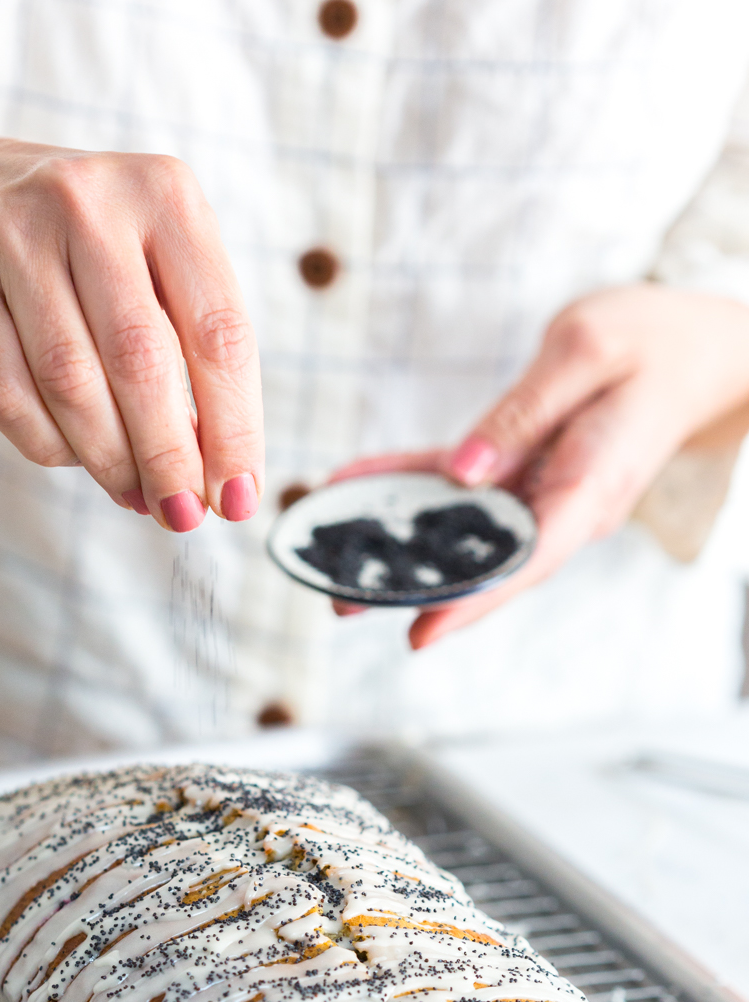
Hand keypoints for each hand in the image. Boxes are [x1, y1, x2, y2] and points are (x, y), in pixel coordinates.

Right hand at [0, 139, 263, 530]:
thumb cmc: (91, 254)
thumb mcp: (157, 269)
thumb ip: (192, 356)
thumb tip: (214, 478)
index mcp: (166, 195)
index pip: (219, 332)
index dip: (233, 428)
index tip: (238, 498)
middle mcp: (90, 202)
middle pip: (142, 362)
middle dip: (168, 456)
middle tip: (182, 514)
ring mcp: (14, 234)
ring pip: (70, 382)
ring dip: (109, 459)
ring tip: (134, 495)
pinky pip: (6, 393)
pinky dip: (47, 444)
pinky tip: (72, 457)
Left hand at [333, 284, 748, 644]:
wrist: (695, 349)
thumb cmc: (652, 341)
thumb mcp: (586, 351)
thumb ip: (525, 411)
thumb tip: (467, 470)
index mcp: (589, 486)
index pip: (524, 559)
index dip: (470, 600)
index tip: (421, 630)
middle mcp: (564, 505)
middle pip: (484, 561)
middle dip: (416, 588)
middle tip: (342, 604)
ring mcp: (544, 493)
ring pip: (464, 532)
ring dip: (402, 550)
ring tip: (335, 570)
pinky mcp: (524, 469)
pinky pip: (459, 484)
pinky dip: (408, 483)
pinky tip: (354, 485)